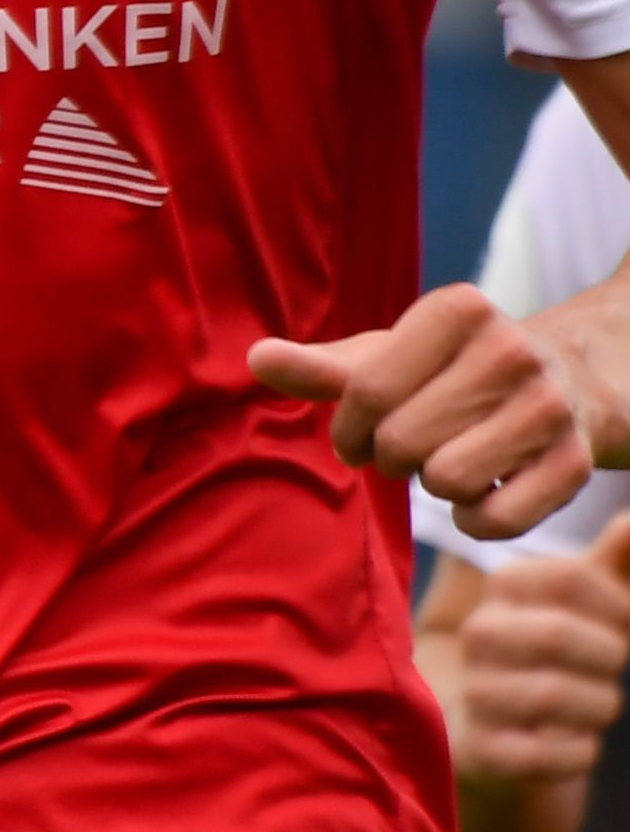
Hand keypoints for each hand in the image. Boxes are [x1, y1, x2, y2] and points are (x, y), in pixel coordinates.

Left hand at [252, 282, 612, 541]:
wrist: (569, 380)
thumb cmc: (452, 370)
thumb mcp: (389, 356)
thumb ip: (323, 367)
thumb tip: (256, 358)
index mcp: (458, 311)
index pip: (366, 390)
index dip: (349, 428)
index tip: (358, 432)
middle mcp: (512, 351)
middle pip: (402, 441)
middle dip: (390, 456)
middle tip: (408, 448)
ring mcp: (550, 408)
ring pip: (446, 479)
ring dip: (433, 483)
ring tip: (448, 459)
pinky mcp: (576, 465)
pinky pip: (493, 520)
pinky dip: (473, 520)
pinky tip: (481, 492)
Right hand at [452, 521, 629, 788]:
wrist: (490, 729)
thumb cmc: (551, 654)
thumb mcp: (581, 603)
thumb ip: (612, 561)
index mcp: (503, 589)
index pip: (568, 577)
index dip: (616, 603)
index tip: (624, 619)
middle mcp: (478, 636)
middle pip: (557, 634)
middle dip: (608, 654)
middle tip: (613, 664)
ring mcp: (475, 695)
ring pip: (551, 696)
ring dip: (599, 704)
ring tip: (596, 705)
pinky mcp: (483, 753)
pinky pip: (545, 756)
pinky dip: (577, 753)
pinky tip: (574, 743)